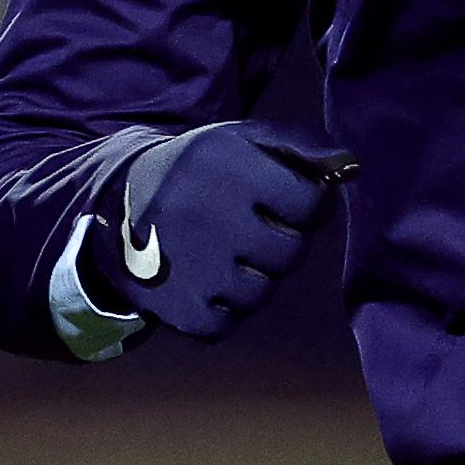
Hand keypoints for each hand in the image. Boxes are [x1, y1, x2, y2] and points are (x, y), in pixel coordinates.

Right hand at [86, 123, 342, 342]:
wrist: (113, 204)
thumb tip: (351, 165)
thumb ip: (298, 146)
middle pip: (290, 253)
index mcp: (229, 166)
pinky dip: (220, 309)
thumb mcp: (238, 140)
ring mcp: (193, 267)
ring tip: (220, 254)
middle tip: (249, 230)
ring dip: (250, 278)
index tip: (285, 202)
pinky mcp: (178, 307)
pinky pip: (226, 323)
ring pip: (261, 291)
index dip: (307, 206)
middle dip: (279, 243)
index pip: (311, 204)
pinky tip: (200, 280)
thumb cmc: (197, 171)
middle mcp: (211, 216)